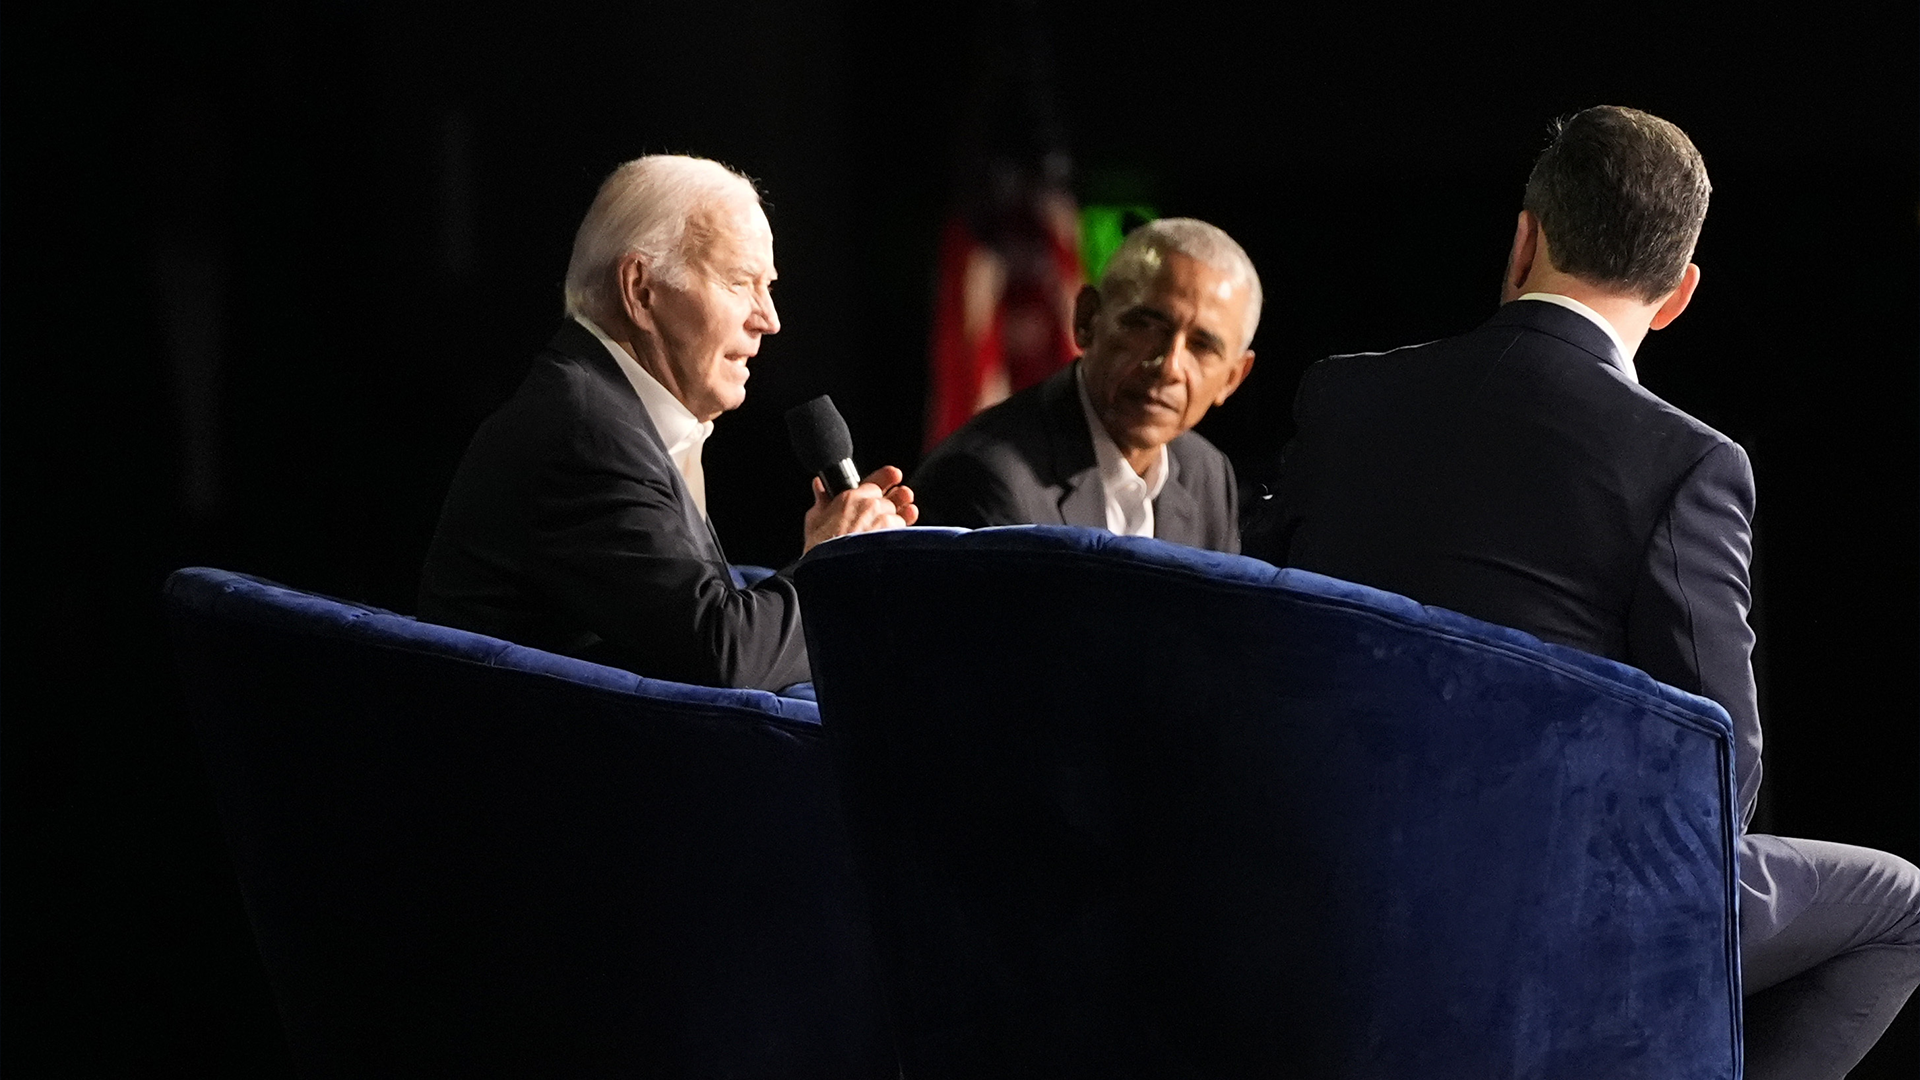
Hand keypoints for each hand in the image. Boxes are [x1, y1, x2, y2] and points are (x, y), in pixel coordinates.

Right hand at [803, 465, 918, 552]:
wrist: (830, 571)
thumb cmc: (820, 549)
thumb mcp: (814, 520)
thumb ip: (822, 500)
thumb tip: (819, 486)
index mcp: (850, 497)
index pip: (877, 480)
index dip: (887, 478)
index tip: (895, 477)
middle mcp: (869, 505)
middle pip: (890, 500)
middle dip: (892, 506)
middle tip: (890, 510)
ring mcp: (883, 520)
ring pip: (898, 516)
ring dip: (894, 525)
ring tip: (880, 537)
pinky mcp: (893, 536)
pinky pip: (903, 531)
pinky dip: (898, 537)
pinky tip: (886, 544)